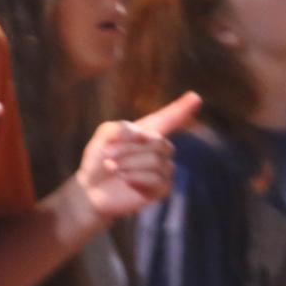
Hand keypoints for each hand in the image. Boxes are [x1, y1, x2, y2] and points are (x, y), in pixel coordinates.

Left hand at [75, 92, 199, 219]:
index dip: (182, 109)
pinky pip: (158, 179)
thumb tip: (143, 135)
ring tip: (111, 167)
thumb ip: (121, 128)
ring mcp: (163, 169)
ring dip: (129, 163)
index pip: (169, 119)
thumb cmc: (97, 160)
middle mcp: (159, 149)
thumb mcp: (103, 137)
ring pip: (157, 161)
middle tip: (107, 154)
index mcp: (146, 133)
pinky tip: (123, 178)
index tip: (195, 97)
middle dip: (129, 148)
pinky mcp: (162, 188)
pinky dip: (135, 177)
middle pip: (158, 142)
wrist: (90, 189)